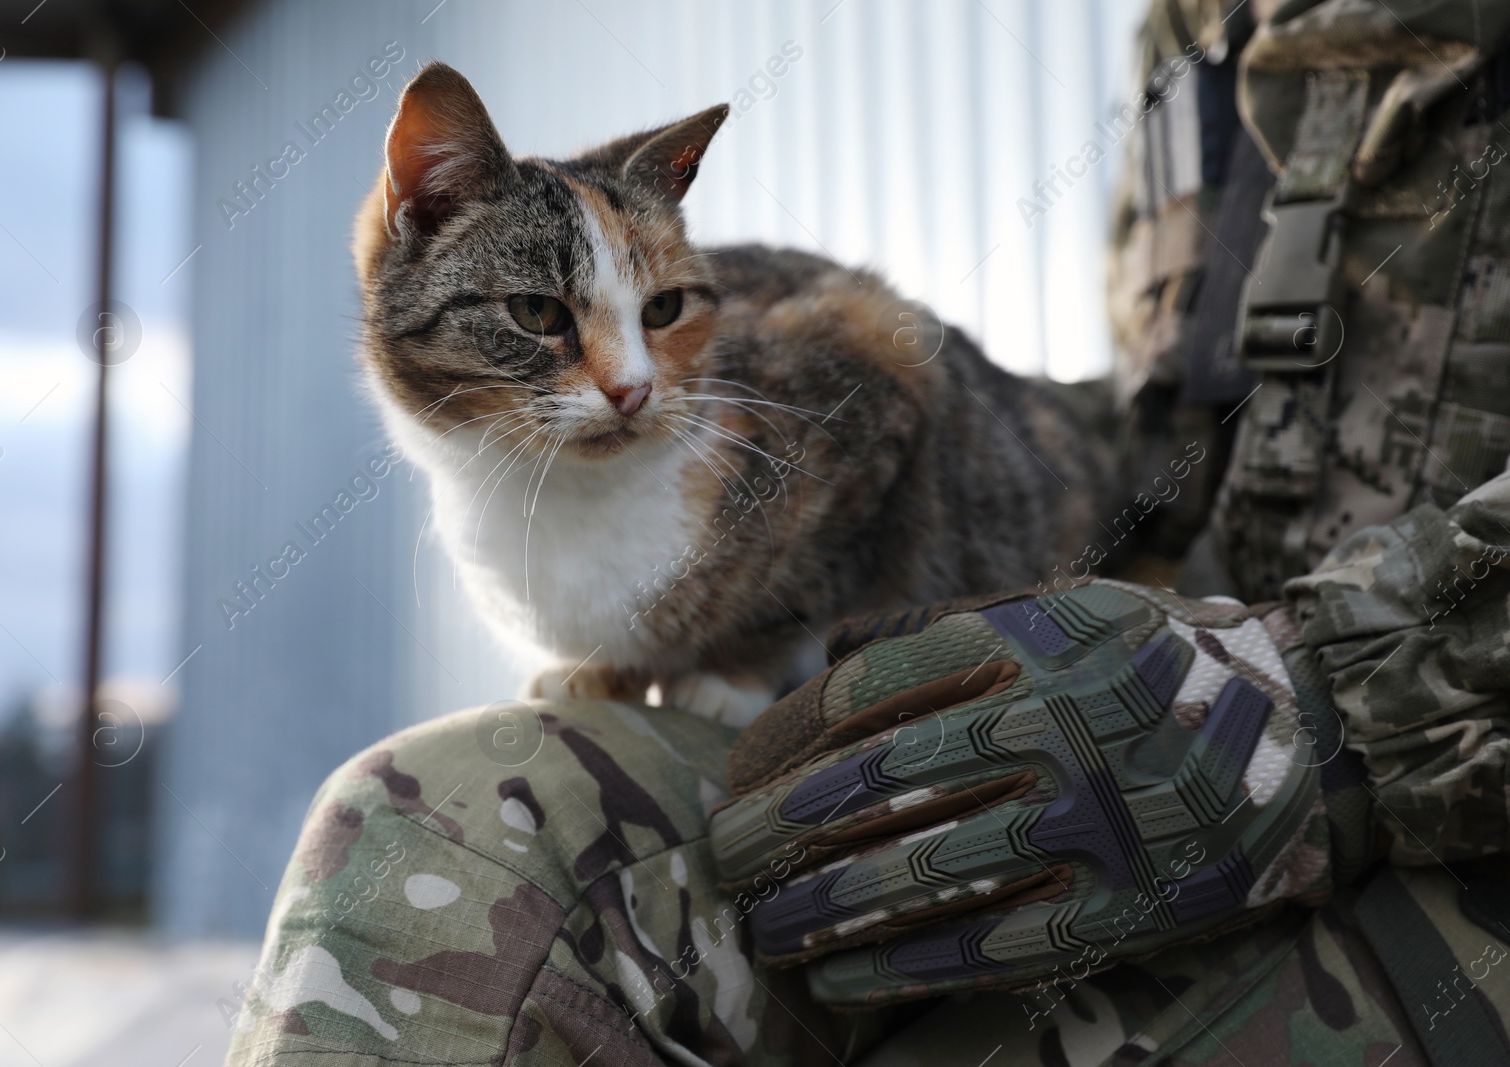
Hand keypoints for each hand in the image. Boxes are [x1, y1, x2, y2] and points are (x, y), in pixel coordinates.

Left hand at [709, 581, 1345, 1005]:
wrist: (1304, 724)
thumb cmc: (1146, 661)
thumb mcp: (1054, 612)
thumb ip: (945, 643)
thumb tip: (820, 684)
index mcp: (1015, 645)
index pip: (855, 699)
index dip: (777, 742)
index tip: (735, 774)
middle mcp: (1043, 726)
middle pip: (867, 788)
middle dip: (775, 829)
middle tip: (719, 855)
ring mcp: (1085, 822)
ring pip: (916, 874)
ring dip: (819, 907)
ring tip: (760, 923)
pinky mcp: (1122, 907)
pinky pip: (987, 946)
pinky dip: (899, 967)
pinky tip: (836, 978)